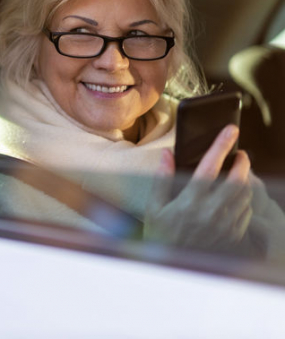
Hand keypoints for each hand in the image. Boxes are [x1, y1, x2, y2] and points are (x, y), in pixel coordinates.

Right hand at [144, 125, 252, 250]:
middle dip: (242, 162)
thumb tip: (168, 155)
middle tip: (240, 153)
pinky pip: (247, 211)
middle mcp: (211, 212)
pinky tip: (237, 195)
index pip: (210, 166)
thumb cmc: (160, 236)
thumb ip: (161, 179)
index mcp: (190, 202)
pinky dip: (245, 198)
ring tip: (239, 172)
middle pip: (238, 179)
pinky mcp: (233, 234)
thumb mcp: (153, 208)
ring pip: (246, 194)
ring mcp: (225, 224)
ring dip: (245, 179)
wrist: (173, 270)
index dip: (221, 145)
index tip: (230, 131)